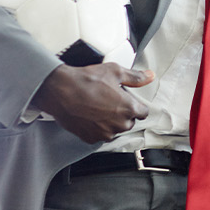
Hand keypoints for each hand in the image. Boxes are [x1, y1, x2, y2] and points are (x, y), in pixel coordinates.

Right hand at [31, 63, 153, 143]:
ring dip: (109, 121)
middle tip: (109, 100)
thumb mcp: (115, 71)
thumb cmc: (86, 80)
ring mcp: (104, 133)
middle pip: (128, 122)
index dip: (136, 105)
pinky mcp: (90, 138)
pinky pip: (99, 134)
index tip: (128, 100)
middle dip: (122, 113)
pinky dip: (96, 127)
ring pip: (114, 129)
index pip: (143, 113)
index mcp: (128, 109)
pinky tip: (89, 114)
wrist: (60, 91)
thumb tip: (149, 76)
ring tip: (97, 106)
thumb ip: (135, 77)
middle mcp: (119, 124)